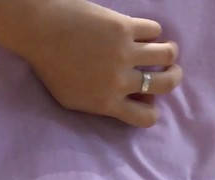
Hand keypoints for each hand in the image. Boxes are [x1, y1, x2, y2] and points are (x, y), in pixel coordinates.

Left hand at [30, 0, 182, 127]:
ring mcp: (125, 52)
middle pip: (165, 85)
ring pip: (166, 55)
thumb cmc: (51, 68)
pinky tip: (147, 33)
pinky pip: (153, 30)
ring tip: (166, 51)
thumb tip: (124, 103)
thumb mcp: (72, 101)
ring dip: (170, 54)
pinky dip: (154, 32)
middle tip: (172, 73)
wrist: (41, 31)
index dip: (152, 112)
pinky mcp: (124, 26)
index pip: (146, 118)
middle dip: (173, 80)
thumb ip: (100, 105)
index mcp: (108, 103)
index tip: (150, 103)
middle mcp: (121, 80)